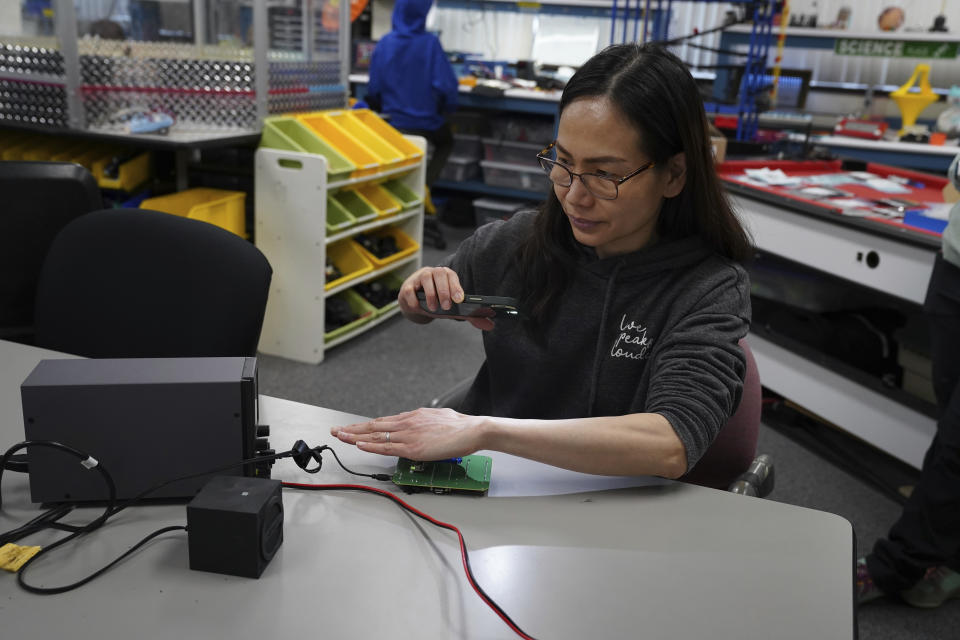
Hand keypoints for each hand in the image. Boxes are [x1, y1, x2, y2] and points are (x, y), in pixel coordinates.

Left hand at [331, 408, 485, 460]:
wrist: (472, 429)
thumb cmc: (460, 426)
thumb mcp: (437, 418)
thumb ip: (423, 423)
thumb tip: (418, 426)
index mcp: (412, 417)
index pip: (382, 422)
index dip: (364, 425)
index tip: (352, 428)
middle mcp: (406, 423)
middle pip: (373, 426)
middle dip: (352, 429)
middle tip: (336, 430)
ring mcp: (408, 435)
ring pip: (375, 436)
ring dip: (355, 436)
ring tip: (340, 436)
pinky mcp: (413, 447)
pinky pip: (386, 447)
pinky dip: (370, 446)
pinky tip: (358, 444)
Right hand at [398, 266, 494, 330]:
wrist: (414, 302)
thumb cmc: (437, 302)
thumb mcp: (453, 309)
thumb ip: (470, 316)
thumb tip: (490, 325)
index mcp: (446, 276)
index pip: (452, 276)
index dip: (456, 287)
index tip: (459, 300)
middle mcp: (433, 273)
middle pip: (439, 274)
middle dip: (444, 291)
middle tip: (446, 307)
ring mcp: (419, 278)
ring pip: (425, 278)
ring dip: (430, 294)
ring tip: (433, 308)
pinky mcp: (407, 286)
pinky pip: (409, 289)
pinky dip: (414, 299)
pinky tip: (418, 307)